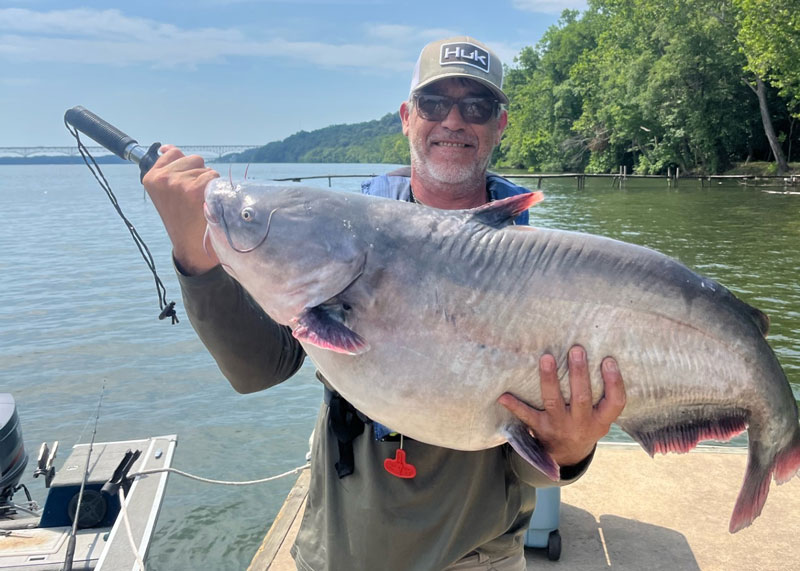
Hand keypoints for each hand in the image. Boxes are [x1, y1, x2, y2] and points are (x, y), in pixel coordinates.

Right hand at [142, 145, 220, 274]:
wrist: (192, 249)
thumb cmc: (182, 221)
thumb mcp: (166, 194)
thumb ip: (168, 169)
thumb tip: (167, 148)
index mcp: (151, 178)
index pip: (172, 153)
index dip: (185, 166)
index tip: (185, 184)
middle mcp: (163, 179)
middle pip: (194, 159)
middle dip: (198, 175)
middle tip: (195, 199)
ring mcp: (179, 183)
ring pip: (206, 169)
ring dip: (209, 183)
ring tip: (202, 203)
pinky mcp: (196, 189)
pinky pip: (214, 178)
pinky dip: (217, 190)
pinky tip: (209, 204)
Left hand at [498, 345, 625, 466]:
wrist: (568, 455)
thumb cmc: (586, 424)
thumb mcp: (601, 417)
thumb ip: (603, 395)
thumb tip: (601, 356)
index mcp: (601, 420)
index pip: (615, 402)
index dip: (614, 381)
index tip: (608, 360)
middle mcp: (581, 423)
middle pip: (582, 397)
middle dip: (579, 373)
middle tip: (576, 350)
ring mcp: (559, 425)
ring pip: (554, 401)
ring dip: (550, 379)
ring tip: (546, 358)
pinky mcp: (540, 427)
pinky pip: (526, 416)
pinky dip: (514, 406)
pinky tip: (503, 396)